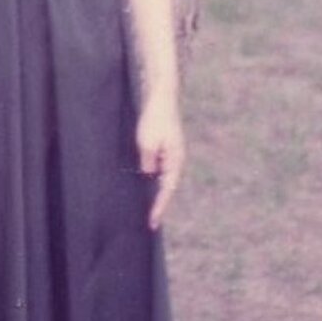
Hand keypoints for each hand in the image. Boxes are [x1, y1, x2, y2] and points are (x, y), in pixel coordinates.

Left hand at [136, 88, 184, 229]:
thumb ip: (148, 162)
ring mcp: (172, 154)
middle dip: (159, 203)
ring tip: (147, 207)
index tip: (152, 222)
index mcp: (175, 161)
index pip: (167, 190)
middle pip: (168, 187)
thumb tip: (149, 175)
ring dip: (156, 192)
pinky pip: (160, 168)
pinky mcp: (166, 147)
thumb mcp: (147, 143)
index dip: (159, 207)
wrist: (162, 98)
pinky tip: (145, 183)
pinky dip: (153, 178)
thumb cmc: (154, 119)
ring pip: (164, 178)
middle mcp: (176, 160)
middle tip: (151, 221)